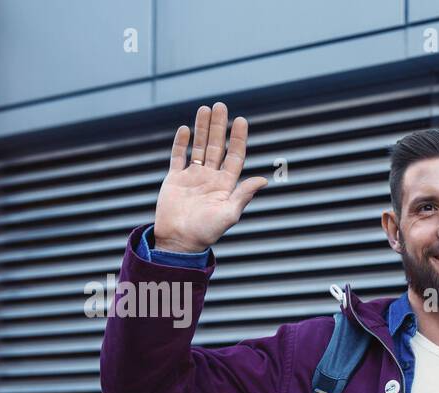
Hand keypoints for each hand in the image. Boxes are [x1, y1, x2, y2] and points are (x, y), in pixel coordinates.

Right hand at [153, 101, 267, 252]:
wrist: (179, 241)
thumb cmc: (206, 232)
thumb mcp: (229, 214)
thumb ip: (243, 194)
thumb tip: (264, 180)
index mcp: (226, 185)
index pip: (235, 156)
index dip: (238, 139)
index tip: (241, 120)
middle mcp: (211, 178)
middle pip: (217, 146)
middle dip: (219, 126)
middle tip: (221, 105)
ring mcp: (192, 177)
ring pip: (199, 147)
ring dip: (202, 129)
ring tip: (205, 108)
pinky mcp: (175, 179)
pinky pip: (178, 156)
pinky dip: (181, 143)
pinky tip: (186, 128)